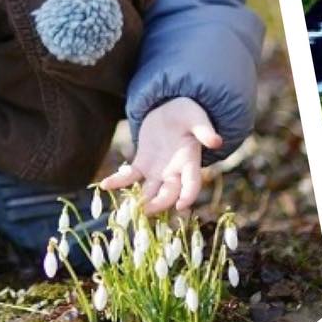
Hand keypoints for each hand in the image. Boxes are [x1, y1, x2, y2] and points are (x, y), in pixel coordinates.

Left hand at [99, 97, 223, 214]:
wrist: (172, 110)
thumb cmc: (189, 114)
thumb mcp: (196, 119)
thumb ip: (204, 130)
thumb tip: (216, 141)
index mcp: (190, 163)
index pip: (192, 183)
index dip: (188, 195)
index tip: (181, 207)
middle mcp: (174, 172)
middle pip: (168, 193)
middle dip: (159, 204)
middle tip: (147, 211)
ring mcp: (157, 171)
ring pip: (149, 192)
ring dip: (139, 201)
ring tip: (128, 208)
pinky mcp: (142, 165)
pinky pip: (129, 177)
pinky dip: (117, 181)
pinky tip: (104, 185)